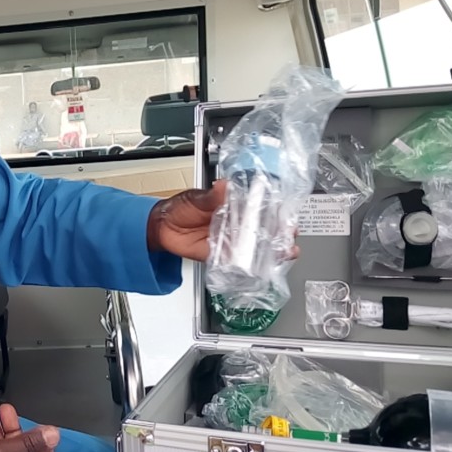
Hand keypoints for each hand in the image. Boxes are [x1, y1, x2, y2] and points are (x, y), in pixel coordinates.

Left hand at [147, 180, 300, 261]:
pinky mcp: (223, 256)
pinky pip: (240, 263)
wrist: (161, 228)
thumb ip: (211, 196)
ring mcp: (231, 240)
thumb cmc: (179, 208)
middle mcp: (236, 223)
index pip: (261, 206)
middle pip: (265, 228)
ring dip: (273, 250)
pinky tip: (264, 266)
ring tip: (285, 251)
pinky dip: (252, 266)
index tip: (287, 212)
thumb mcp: (196, 198)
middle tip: (290, 233)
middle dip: (281, 232)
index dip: (276, 210)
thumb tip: (223, 186)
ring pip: (257, 247)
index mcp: (234, 205)